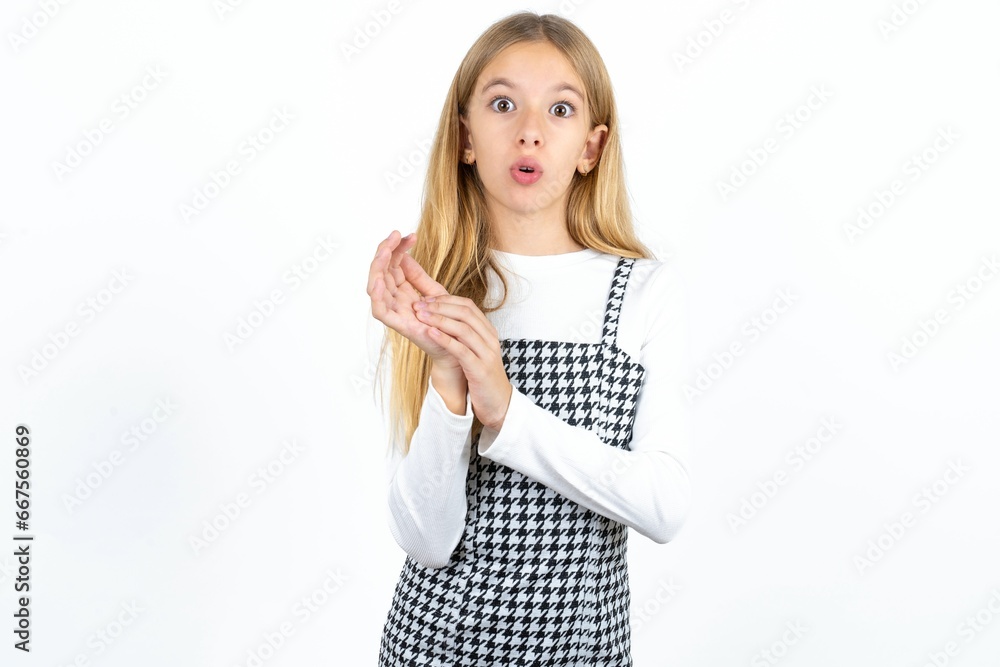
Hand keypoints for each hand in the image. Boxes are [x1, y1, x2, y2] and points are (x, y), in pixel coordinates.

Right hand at [366, 230, 461, 376]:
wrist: (457, 345)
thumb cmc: (446, 321)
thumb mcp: (434, 291)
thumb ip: (418, 275)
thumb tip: (404, 256)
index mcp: (401, 290)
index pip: (393, 263)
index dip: (398, 247)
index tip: (410, 235)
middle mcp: (394, 298)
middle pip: (381, 270)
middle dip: (385, 251)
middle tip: (395, 235)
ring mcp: (395, 311)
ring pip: (375, 286)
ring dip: (378, 267)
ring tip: (385, 251)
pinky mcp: (398, 324)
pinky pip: (380, 310)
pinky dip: (377, 296)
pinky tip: (381, 280)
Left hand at [411, 294, 512, 431]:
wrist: (498, 404)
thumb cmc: (481, 377)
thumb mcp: (475, 351)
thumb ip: (463, 336)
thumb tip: (439, 320)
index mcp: (488, 332)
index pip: (468, 306)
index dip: (446, 300)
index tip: (425, 299)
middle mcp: (490, 339)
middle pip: (465, 313)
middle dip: (440, 306)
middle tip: (419, 306)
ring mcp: (487, 354)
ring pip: (463, 329)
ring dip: (439, 320)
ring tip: (420, 316)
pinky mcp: (480, 369)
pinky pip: (461, 350)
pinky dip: (445, 339)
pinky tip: (430, 333)